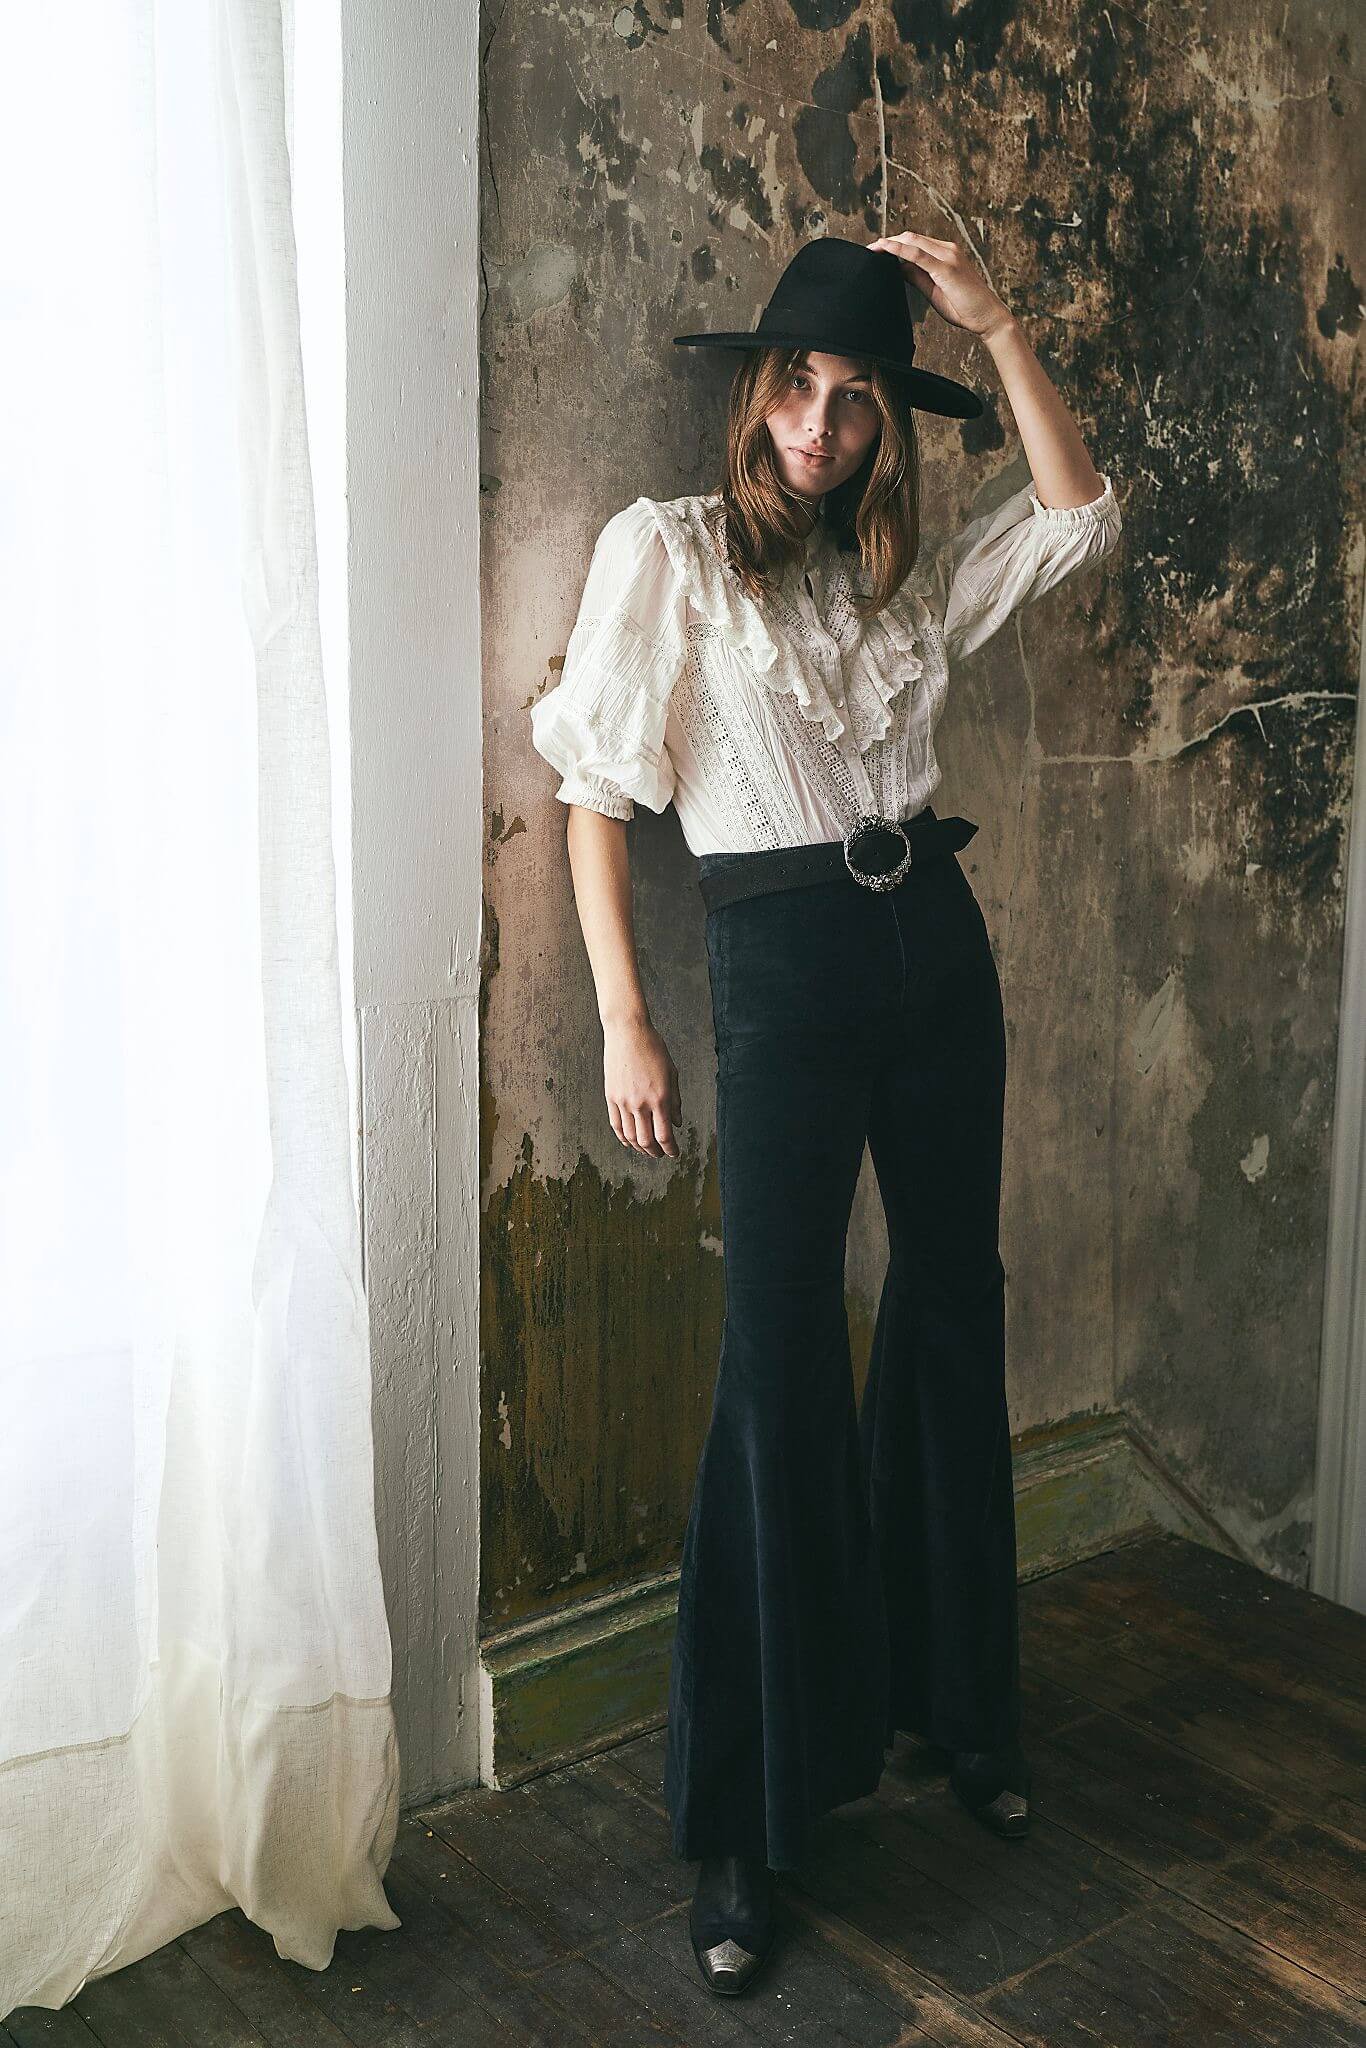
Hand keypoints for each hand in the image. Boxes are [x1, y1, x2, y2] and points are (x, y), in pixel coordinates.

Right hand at [604, 1016, 681, 1158]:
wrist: (628, 1032)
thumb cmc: (653, 1048)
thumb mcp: (672, 1073)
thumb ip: (675, 1100)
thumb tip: (677, 1122)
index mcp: (659, 1098)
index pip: (665, 1135)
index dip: (671, 1149)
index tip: (674, 1152)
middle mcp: (640, 1103)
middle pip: (647, 1141)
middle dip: (655, 1152)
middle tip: (661, 1154)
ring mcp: (623, 1101)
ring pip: (630, 1136)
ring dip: (639, 1147)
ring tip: (646, 1149)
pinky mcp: (611, 1097)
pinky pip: (616, 1124)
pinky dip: (623, 1137)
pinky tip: (629, 1141)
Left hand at [867, 231, 1013, 341]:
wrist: (988, 317)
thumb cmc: (965, 307)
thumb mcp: (935, 290)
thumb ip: (918, 277)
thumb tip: (899, 268)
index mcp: (945, 254)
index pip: (915, 242)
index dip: (894, 244)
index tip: (876, 252)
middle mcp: (947, 250)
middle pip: (911, 237)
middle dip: (888, 241)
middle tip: (869, 250)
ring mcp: (948, 256)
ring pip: (913, 241)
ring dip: (890, 243)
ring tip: (872, 249)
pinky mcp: (947, 268)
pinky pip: (918, 254)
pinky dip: (899, 249)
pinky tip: (885, 248)